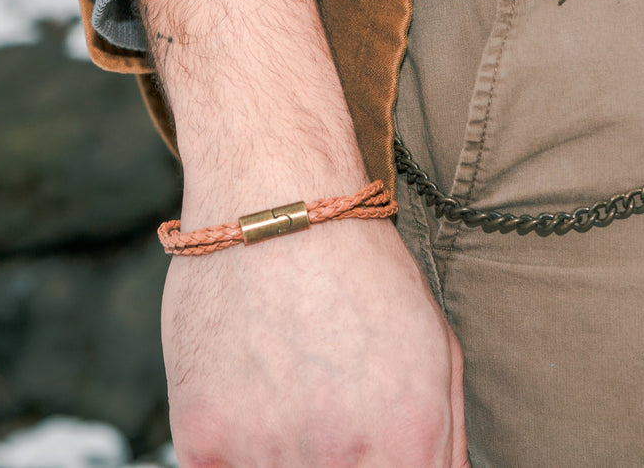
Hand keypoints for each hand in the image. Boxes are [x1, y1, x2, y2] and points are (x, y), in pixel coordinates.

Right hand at [164, 215, 465, 466]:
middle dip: (335, 464)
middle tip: (325, 416)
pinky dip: (230, 448)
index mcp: (408, 439)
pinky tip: (246, 394)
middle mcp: (339, 456)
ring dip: (281, 457)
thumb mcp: (436, 349)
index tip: (368, 454)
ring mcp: (264, 450)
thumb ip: (443, 443)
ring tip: (286, 396)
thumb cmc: (359, 267)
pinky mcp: (201, 436)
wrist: (275, 201)